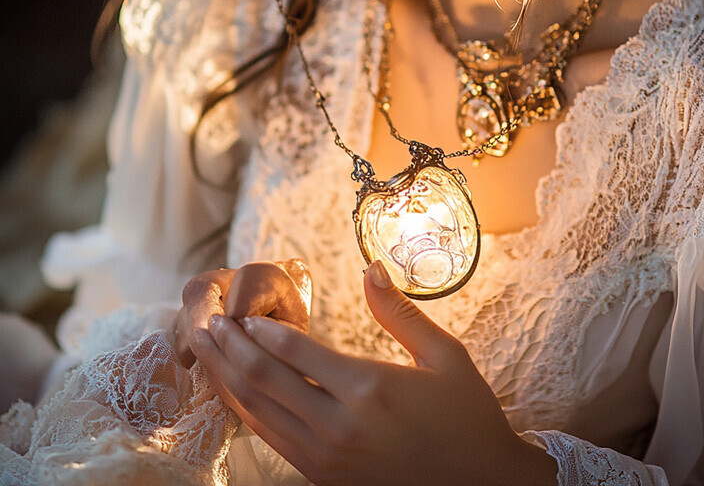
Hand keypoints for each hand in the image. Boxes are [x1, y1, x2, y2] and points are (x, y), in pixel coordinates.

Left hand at [194, 261, 556, 485]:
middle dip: (230, 348)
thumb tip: (370, 267)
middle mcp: (340, 425)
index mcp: (370, 387)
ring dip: (228, 379)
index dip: (262, 329)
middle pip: (265, 380)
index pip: (296, 351)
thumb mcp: (445, 355)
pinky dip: (246, 413)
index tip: (239, 311)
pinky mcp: (324, 478)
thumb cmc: (467, 415)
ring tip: (207, 352)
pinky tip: (236, 393)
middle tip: (207, 323)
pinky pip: (271, 441)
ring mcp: (327, 457)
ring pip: (258, 413)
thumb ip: (400, 312)